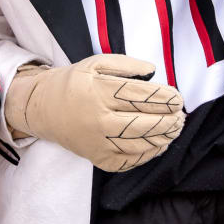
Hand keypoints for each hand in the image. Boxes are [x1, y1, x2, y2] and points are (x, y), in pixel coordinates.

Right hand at [5, 54, 184, 171]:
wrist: (43, 109)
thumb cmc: (72, 83)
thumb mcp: (94, 63)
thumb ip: (126, 64)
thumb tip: (153, 71)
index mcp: (100, 93)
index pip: (141, 97)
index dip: (165, 98)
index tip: (178, 98)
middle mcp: (99, 120)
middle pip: (144, 123)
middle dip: (169, 120)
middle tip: (180, 116)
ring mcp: (99, 142)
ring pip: (140, 144)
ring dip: (163, 138)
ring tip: (175, 129)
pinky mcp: (99, 158)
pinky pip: (130, 160)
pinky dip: (149, 154)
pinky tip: (159, 144)